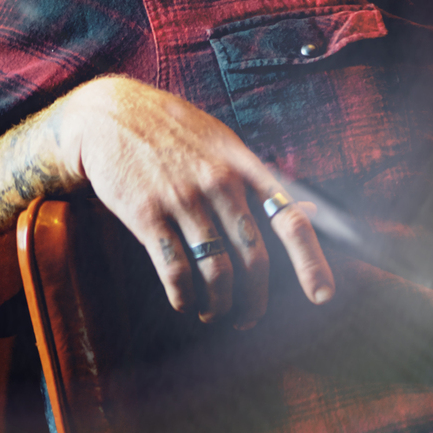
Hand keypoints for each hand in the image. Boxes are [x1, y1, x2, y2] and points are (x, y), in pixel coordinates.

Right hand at [60, 76, 333, 324]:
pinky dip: (183, 295)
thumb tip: (309, 210)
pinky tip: (184, 303)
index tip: (323, 294)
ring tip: (214, 313)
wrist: (109, 114)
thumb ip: (263, 180)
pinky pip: (174, 268)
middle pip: (254, 257)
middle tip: (251, 318)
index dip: (310, 259)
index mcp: (245, 166)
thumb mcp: (225, 143)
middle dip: (256, 299)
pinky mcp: (146, 214)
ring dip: (219, 303)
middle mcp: (220, 183)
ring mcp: (183, 199)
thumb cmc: (176, 132)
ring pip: (216, 269)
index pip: (289, 218)